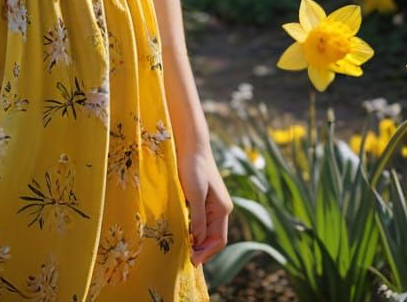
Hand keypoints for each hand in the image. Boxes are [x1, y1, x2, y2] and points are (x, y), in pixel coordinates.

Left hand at [177, 145, 231, 265]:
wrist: (191, 145)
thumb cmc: (193, 167)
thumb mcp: (194, 194)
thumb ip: (198, 218)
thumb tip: (198, 241)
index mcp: (222, 209)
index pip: (218, 239)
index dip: (207, 252)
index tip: (192, 261)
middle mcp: (221, 209)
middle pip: (214, 237)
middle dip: (202, 249)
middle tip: (186, 259)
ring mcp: (213, 204)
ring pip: (207, 230)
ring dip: (198, 241)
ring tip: (184, 249)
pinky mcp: (204, 199)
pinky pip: (202, 220)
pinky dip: (194, 230)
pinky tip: (184, 233)